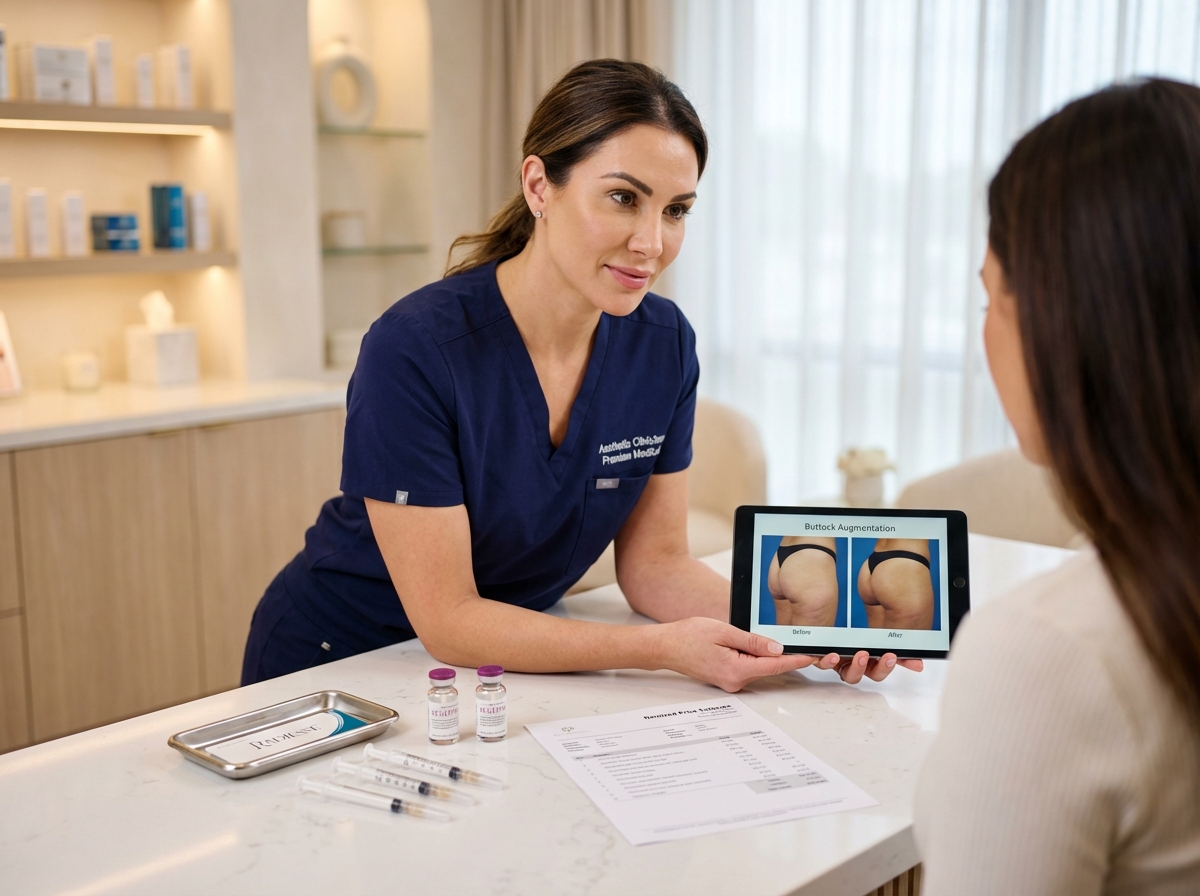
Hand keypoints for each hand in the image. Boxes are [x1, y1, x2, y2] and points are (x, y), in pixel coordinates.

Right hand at [653, 617, 819, 691]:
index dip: (795, 659)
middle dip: (783, 655)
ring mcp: (730, 682)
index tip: (812, 656)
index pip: (774, 665)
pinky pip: (747, 667)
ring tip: (764, 640)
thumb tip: (777, 648)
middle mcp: (735, 681)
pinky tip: (749, 646)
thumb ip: (753, 641)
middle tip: (801, 644)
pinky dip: (753, 657)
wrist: (666, 647)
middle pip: (768, 668)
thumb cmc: (689, 636)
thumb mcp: (724, 632)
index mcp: (736, 670)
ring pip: (757, 667)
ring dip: (765, 655)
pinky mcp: (726, 678)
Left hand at [819, 650, 923, 683]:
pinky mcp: (820, 658)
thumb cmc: (849, 641)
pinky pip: (822, 663)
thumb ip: (895, 654)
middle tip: (877, 655)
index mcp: (865, 664)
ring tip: (856, 654)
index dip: (888, 667)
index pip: (880, 671)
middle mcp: (851, 667)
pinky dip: (825, 660)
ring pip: (844, 673)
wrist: (819, 633)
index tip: (896, 656)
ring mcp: (836, 664)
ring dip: (853, 666)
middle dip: (872, 667)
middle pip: (863, 676)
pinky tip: (831, 653)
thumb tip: (918, 663)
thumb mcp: (873, 644)